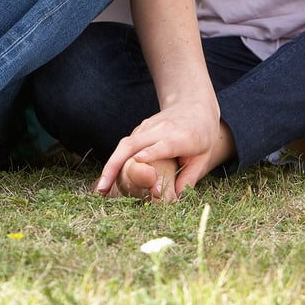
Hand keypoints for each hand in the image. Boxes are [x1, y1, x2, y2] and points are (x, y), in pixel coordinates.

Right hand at [94, 98, 221, 200]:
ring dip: (110, 165)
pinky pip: (125, 145)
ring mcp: (148, 127)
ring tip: (100, 189)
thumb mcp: (204, 157)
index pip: (163, 145)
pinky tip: (107, 179)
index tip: (138, 161)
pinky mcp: (140, 129)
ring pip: (124, 144)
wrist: (194, 104)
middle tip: (103, 188)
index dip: (151, 153)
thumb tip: (173, 200)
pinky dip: (114, 161)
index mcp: (182, 137)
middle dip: (116, 165)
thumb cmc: (203, 134)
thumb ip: (189, 178)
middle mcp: (161, 129)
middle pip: (133, 144)